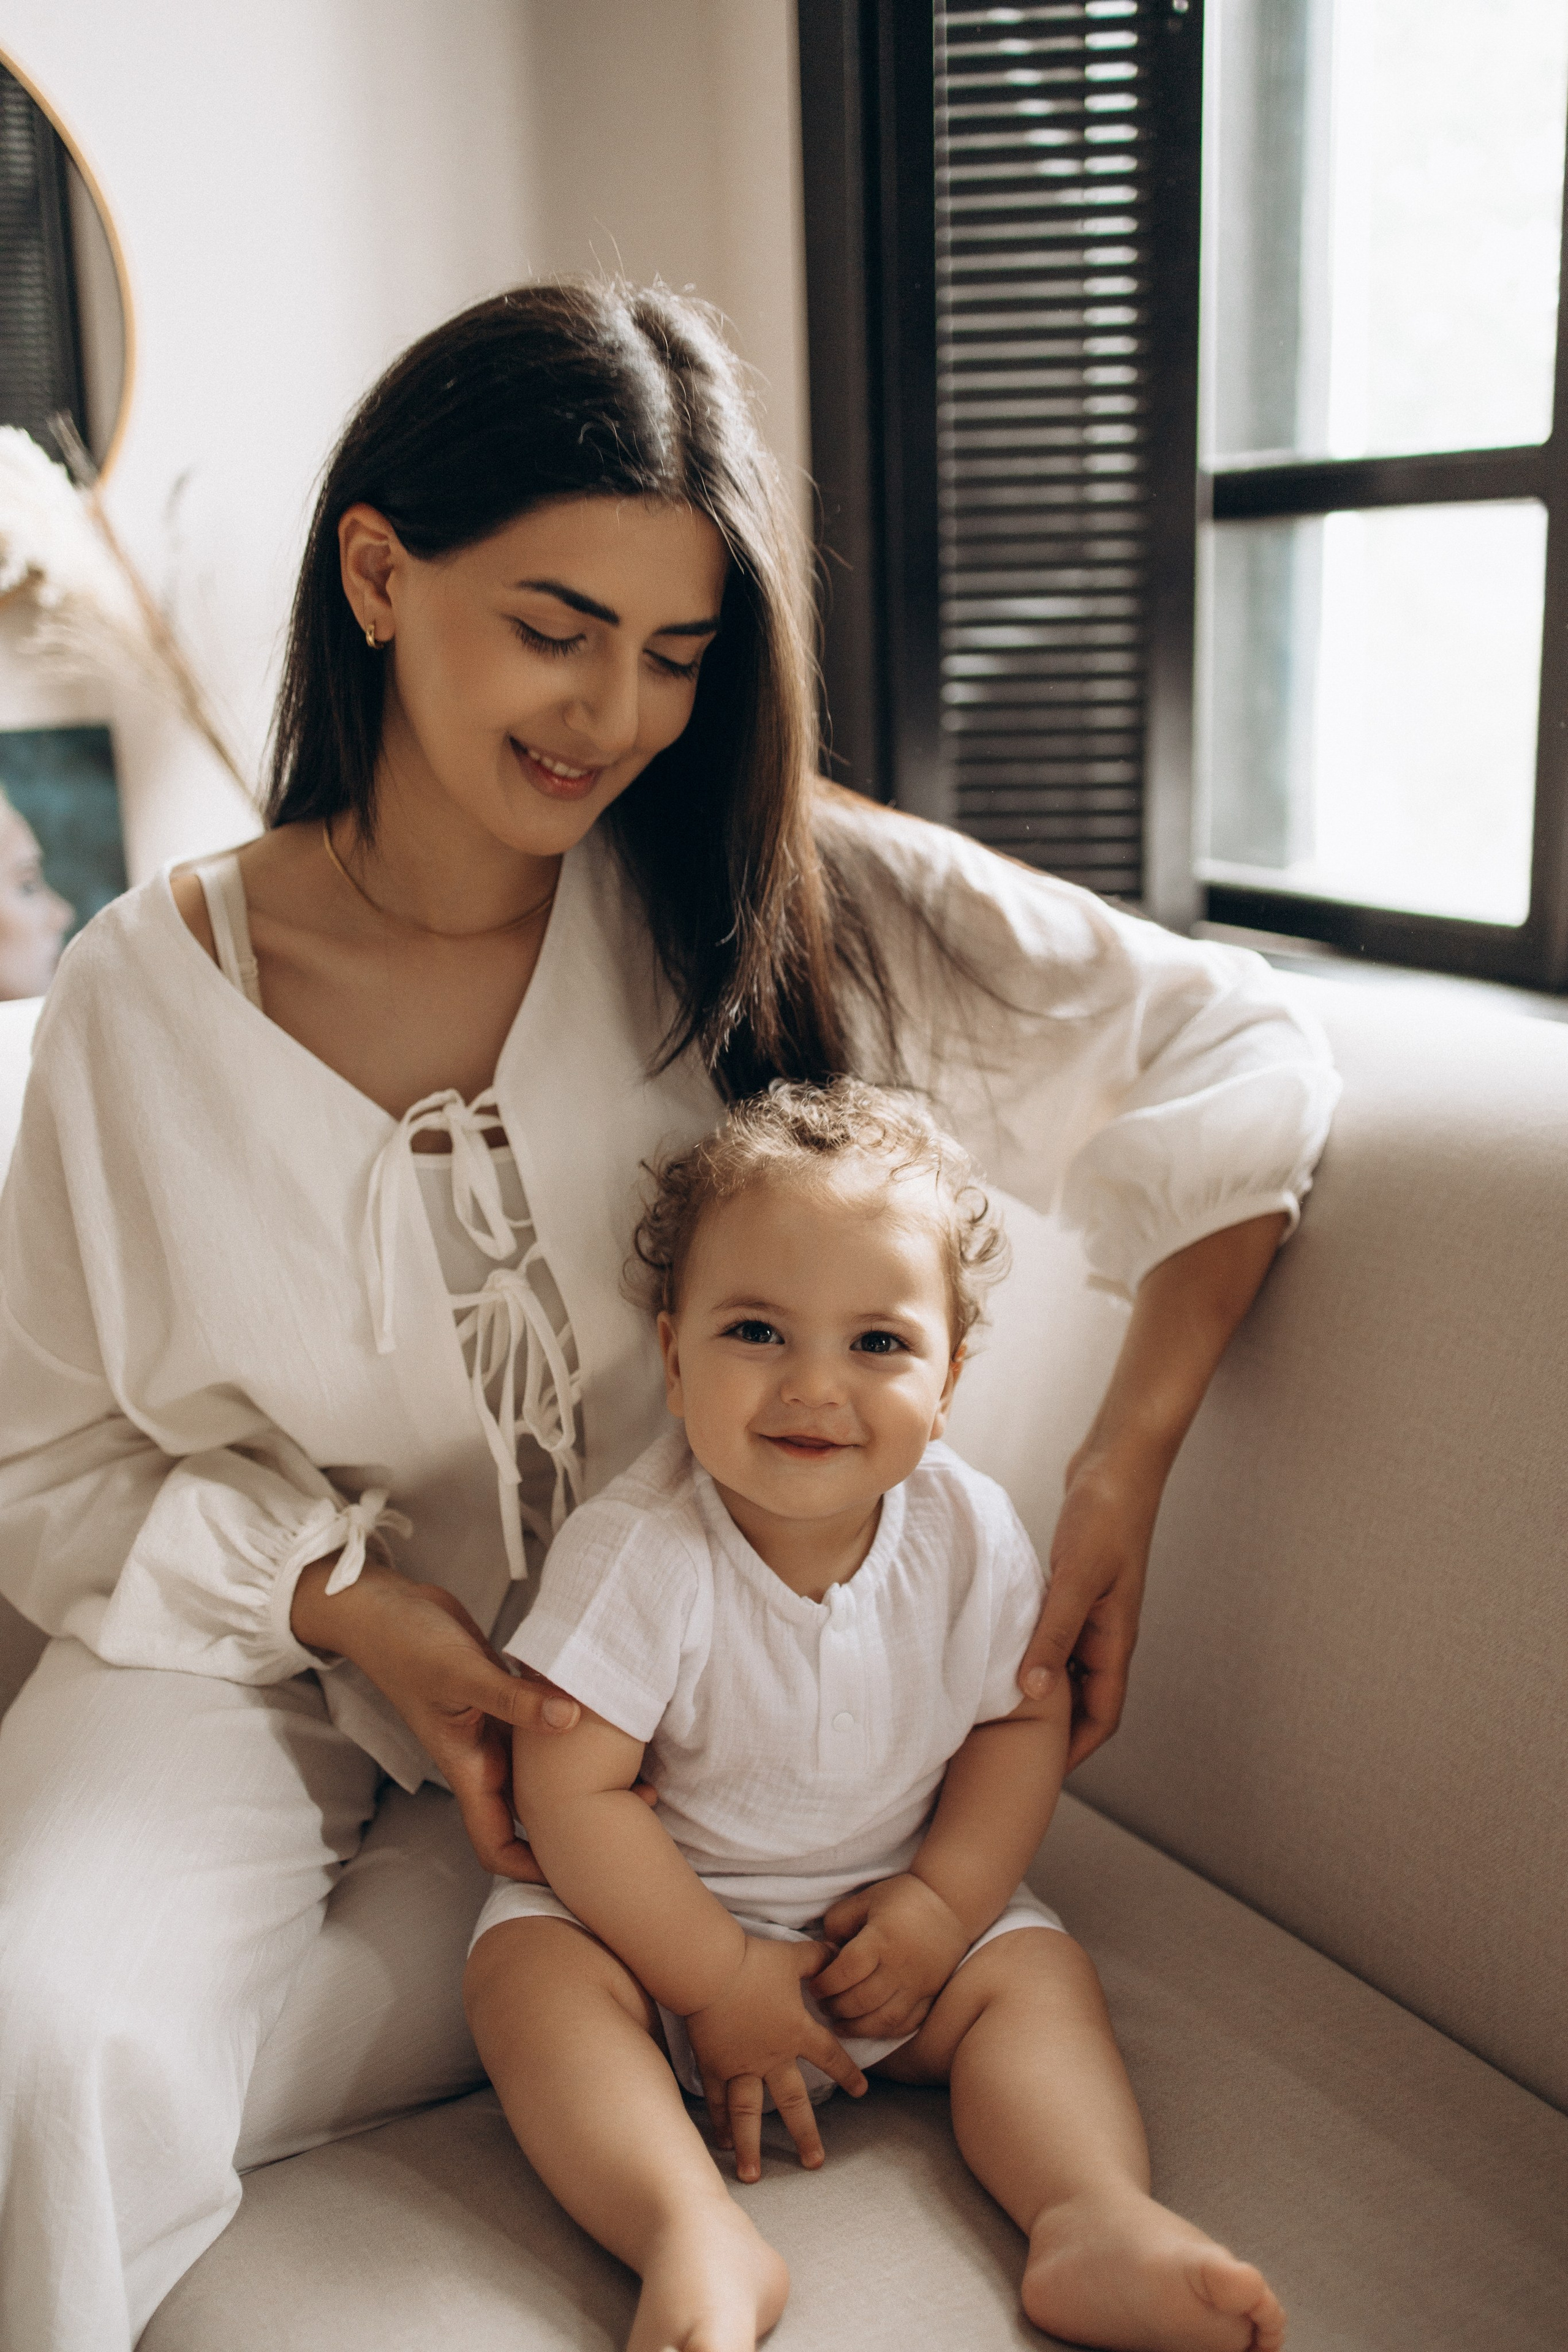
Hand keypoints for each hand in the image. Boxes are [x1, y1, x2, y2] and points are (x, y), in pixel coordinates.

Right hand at [290, 1555, 637, 1879]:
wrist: (386, 1609)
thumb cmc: (407, 1646)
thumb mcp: (462, 1675)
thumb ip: (514, 1699)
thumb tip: (570, 1719)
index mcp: (467, 1767)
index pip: (496, 1844)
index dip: (533, 1870)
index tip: (579, 1873)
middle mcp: (484, 1757)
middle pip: (532, 1813)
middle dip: (579, 1820)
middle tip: (638, 1809)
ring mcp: (496, 1728)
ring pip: (543, 1771)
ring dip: (581, 1775)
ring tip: (638, 1770)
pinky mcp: (505, 1698)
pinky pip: (543, 1727)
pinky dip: (571, 1729)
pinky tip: (608, 1719)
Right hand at [684, 1935, 866, 2182]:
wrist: (710, 1969)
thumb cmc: (754, 1960)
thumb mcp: (795, 1956)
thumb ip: (819, 1959)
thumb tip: (839, 1953)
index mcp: (796, 2032)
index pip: (830, 2057)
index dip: (847, 2074)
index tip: (861, 2092)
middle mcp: (772, 2057)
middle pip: (793, 2102)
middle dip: (805, 2134)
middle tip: (815, 2163)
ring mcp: (741, 2065)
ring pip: (749, 2114)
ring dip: (751, 2146)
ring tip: (753, 2176)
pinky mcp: (713, 2065)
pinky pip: (717, 2100)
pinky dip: (718, 2121)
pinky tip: (722, 2142)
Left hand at [814, 1875, 967, 2039]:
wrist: (951, 1903)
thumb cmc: (903, 1898)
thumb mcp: (866, 1899)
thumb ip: (839, 1922)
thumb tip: (826, 1952)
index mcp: (882, 1938)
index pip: (848, 1970)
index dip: (826, 1983)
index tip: (814, 1985)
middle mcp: (901, 1966)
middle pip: (862, 2000)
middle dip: (835, 2008)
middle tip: (822, 2006)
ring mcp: (919, 1985)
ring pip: (883, 2020)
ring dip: (856, 2028)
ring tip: (838, 2023)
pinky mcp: (931, 1996)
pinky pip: (906, 2024)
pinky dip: (883, 2032)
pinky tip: (867, 2027)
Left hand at [1018, 1446, 1161, 1769]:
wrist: (1118, 1465)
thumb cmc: (1105, 1516)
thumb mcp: (1076, 1578)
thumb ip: (1055, 1633)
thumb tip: (1033, 1693)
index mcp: (1116, 1639)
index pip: (1102, 1716)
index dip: (1074, 1751)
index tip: (1039, 1777)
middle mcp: (1107, 1634)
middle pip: (1085, 1701)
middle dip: (1055, 1732)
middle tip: (1008, 1755)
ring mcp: (1093, 1612)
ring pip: (1068, 1670)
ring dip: (1042, 1692)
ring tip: (996, 1715)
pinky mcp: (1076, 1589)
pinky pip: (1056, 1636)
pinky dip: (1035, 1652)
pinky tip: (1000, 1653)